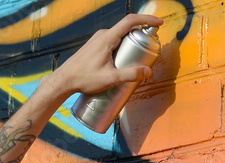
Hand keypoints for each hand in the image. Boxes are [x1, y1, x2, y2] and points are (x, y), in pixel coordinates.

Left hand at [43, 14, 163, 98]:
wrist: (64, 80)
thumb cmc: (84, 79)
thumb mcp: (110, 79)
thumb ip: (130, 75)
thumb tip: (148, 71)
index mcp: (107, 38)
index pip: (130, 21)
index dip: (147, 19)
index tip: (159, 23)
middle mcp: (102, 35)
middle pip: (126, 30)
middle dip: (140, 38)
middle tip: (147, 53)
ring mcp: (97, 40)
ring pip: (119, 37)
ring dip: (130, 45)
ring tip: (135, 62)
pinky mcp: (94, 46)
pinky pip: (112, 42)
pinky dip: (121, 48)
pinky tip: (121, 63)